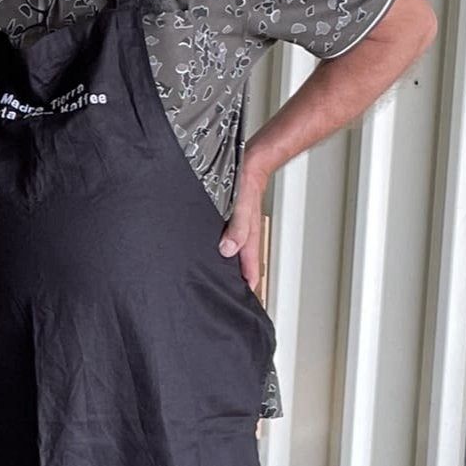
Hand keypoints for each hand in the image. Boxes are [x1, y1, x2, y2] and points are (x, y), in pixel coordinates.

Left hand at [219, 172, 266, 289]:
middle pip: (243, 264)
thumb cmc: (247, 182)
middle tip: (229, 298)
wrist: (249, 163)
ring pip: (234, 254)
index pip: (249, 268)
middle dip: (239, 281)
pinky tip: (215, 254)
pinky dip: (225, 252)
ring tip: (220, 282)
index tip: (243, 303)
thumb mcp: (241, 208)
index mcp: (249, 237)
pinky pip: (229, 241)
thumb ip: (237, 229)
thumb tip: (228, 250)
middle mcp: (244, 236)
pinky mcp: (231, 221)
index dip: (247, 285)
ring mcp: (238, 229)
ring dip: (230, 267)